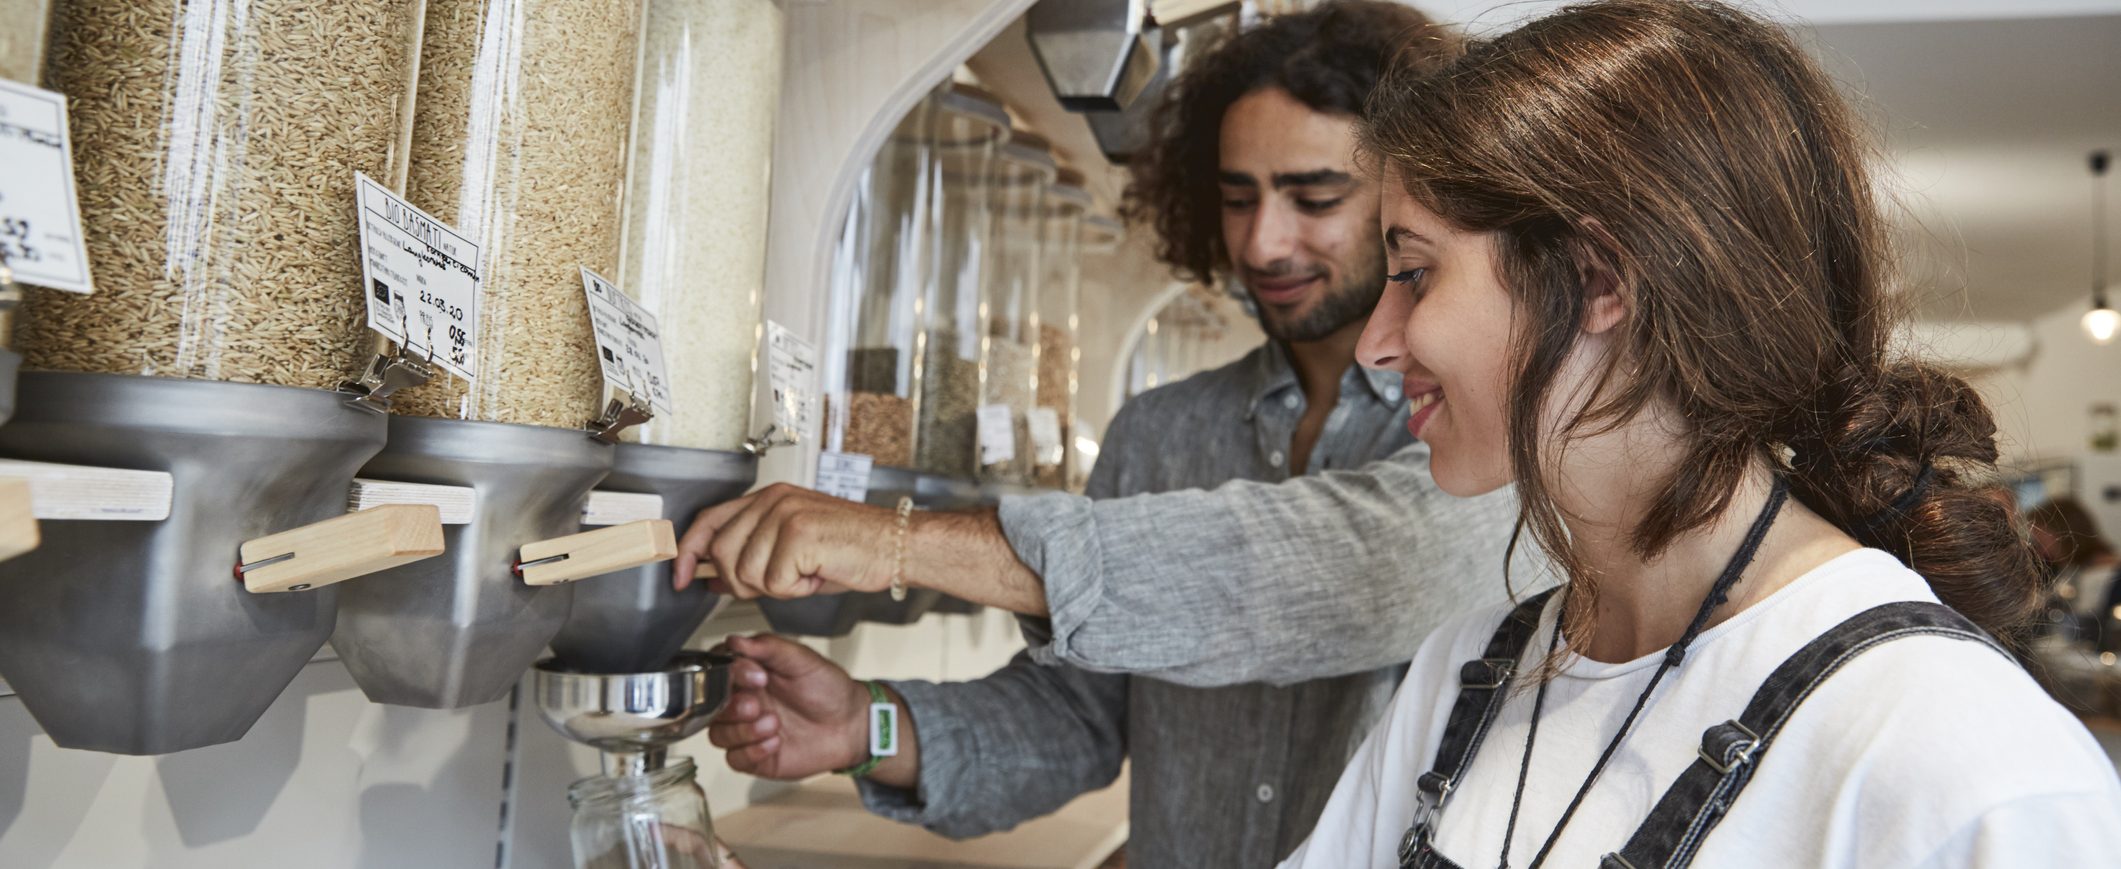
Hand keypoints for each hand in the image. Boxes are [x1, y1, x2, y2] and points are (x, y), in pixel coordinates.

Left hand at [674, 483, 898, 599]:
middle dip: (742, 582)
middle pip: (722, 553)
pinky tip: (817, 575)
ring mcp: (785, 514)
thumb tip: (712, 578)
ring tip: (806, 574)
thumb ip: (752, 557)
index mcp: (769, 498)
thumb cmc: (853, 548)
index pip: (709, 520)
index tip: (680, 577)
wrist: (897, 545)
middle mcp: (773, 500)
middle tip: (781, 582)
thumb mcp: (794, 549)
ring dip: (776, 588)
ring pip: (746, 572)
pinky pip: (775, 583)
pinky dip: (796, 591)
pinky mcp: (799, 534)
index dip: (688, 551)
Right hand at [706, 634, 869, 779]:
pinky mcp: (755, 757)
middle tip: (757, 705)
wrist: (851, 724)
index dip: (731, 674)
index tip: (757, 676)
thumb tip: (736, 641)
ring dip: (743, 731)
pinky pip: (735, 759)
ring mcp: (747, 730)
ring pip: (718, 734)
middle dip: (732, 707)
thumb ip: (769, 648)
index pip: (718, 671)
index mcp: (749, 675)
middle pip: (712, 706)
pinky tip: (775, 742)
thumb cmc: (828, 689)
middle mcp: (744, 701)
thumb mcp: (802, 660)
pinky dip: (752, 751)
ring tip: (773, 724)